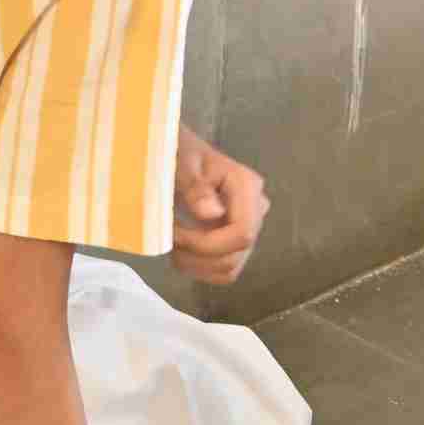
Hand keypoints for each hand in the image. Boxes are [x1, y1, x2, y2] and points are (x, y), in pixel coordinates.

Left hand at [172, 126, 269, 285]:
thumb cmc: (179, 153)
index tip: (173, 233)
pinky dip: (199, 269)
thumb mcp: (181, 164)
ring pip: (229, 269)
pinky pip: (224, 271)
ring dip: (195, 265)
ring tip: (172, 245)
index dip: (206, 244)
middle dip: (196, 255)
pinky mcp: (236, 242)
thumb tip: (212, 214)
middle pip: (234, 254)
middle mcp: (255, 210)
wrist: (179, 153)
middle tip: (167, 238)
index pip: (242, 233)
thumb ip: (195, 187)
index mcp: (246, 187)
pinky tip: (182, 251)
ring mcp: (248, 228)